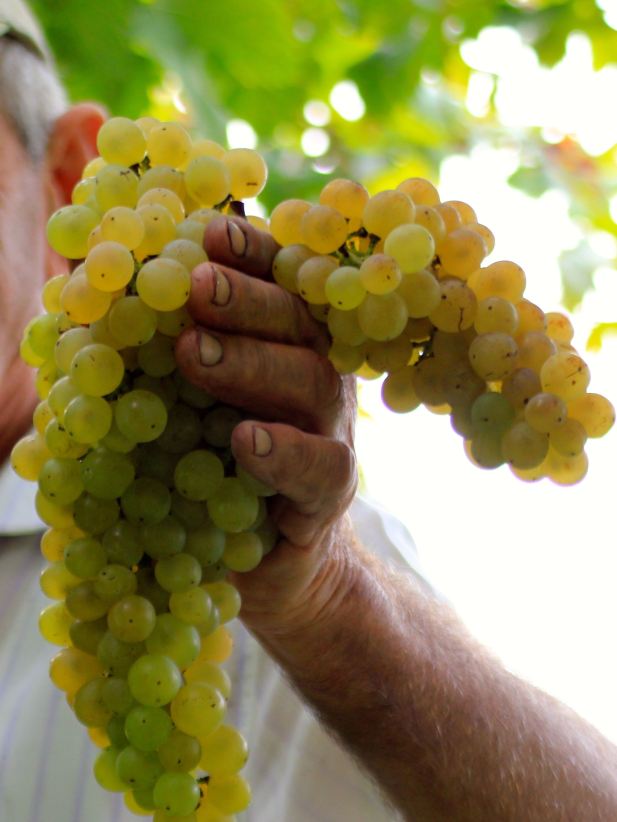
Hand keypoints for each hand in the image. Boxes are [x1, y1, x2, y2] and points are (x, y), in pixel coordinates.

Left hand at [175, 216, 358, 637]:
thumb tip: (93, 297)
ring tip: (194, 352)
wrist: (269, 556)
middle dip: (247, 299)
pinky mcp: (329, 492)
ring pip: (313, 384)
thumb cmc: (218, 465)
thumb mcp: (184, 402)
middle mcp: (315, 374)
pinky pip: (319, 467)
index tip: (208, 232)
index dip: (250, 254)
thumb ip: (158, 351)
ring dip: (255, 364)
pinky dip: (284, 452)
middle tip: (196, 286)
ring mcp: (330, 431)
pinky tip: (245, 440)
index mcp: (284, 341)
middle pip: (297, 323)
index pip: (276, 283)